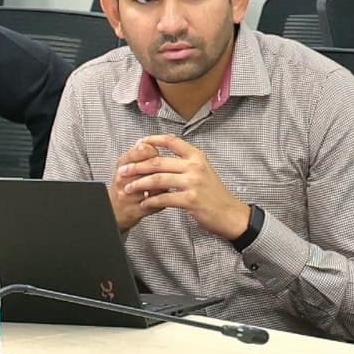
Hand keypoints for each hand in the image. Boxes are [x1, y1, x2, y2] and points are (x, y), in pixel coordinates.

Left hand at [112, 135, 251, 241]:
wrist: (230, 213)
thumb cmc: (215, 194)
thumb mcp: (204, 170)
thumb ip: (186, 162)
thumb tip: (163, 157)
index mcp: (197, 156)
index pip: (172, 141)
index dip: (153, 140)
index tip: (139, 143)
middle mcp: (195, 166)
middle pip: (158, 161)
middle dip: (137, 166)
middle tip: (123, 170)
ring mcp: (193, 183)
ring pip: (158, 180)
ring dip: (139, 184)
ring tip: (128, 188)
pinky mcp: (190, 200)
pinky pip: (164, 199)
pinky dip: (150, 201)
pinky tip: (143, 203)